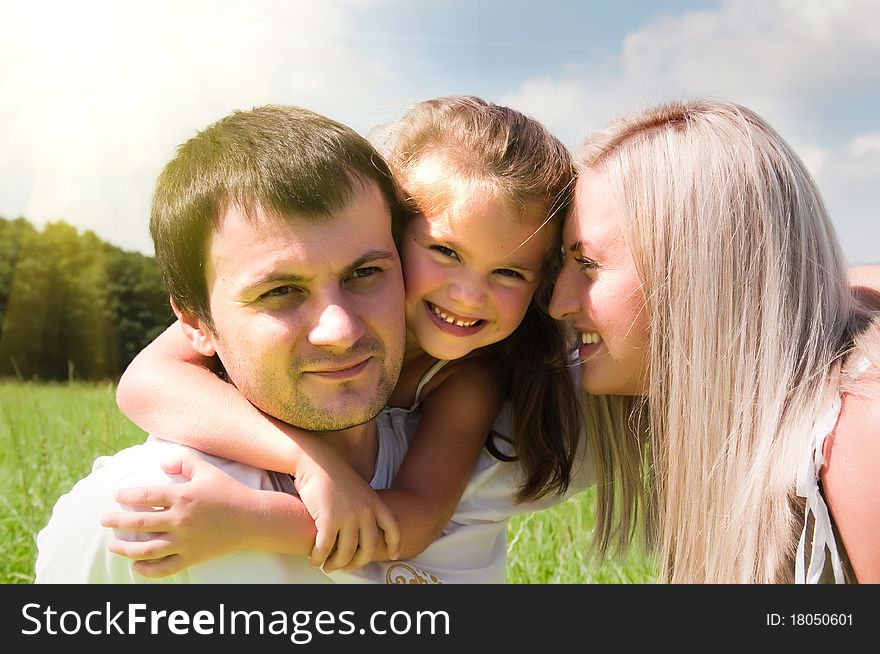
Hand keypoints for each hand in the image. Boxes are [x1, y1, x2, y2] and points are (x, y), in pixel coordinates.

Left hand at [100, 452, 258, 577]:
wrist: (252, 518)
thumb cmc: (229, 491)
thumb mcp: (207, 470)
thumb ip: (183, 462)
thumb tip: (161, 464)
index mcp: (182, 496)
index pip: (145, 496)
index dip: (126, 496)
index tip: (116, 496)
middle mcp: (180, 520)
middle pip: (139, 523)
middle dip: (117, 521)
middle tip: (104, 520)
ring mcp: (185, 540)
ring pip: (147, 549)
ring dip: (126, 548)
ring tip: (113, 546)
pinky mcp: (192, 556)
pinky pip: (165, 568)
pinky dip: (148, 570)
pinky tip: (136, 566)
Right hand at [292, 445, 400, 571]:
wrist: (315, 462)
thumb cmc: (333, 474)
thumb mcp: (358, 489)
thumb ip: (365, 506)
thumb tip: (361, 526)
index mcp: (375, 503)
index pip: (393, 528)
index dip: (394, 544)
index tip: (393, 555)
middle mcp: (365, 512)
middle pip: (368, 548)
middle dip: (357, 563)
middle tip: (346, 567)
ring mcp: (349, 517)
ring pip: (346, 553)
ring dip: (335, 563)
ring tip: (327, 565)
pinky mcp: (329, 521)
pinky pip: (326, 549)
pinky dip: (319, 558)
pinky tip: (314, 560)